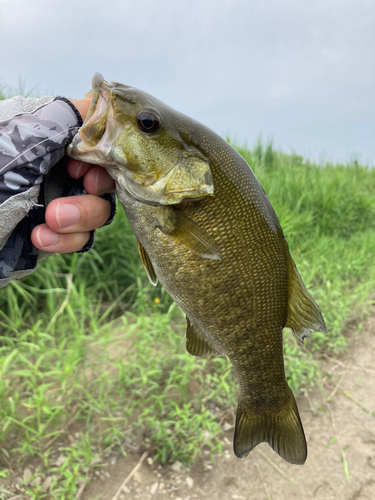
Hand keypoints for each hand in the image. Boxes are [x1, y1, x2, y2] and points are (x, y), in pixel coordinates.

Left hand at [31, 99, 114, 252]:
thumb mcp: (19, 135)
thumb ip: (66, 118)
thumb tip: (102, 106)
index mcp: (48, 135)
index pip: (98, 139)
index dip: (104, 154)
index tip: (85, 165)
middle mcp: (56, 166)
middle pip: (105, 178)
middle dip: (94, 192)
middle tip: (75, 197)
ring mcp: (57, 200)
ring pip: (98, 210)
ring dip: (81, 218)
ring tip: (48, 224)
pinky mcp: (55, 232)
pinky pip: (81, 237)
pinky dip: (67, 240)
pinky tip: (40, 238)